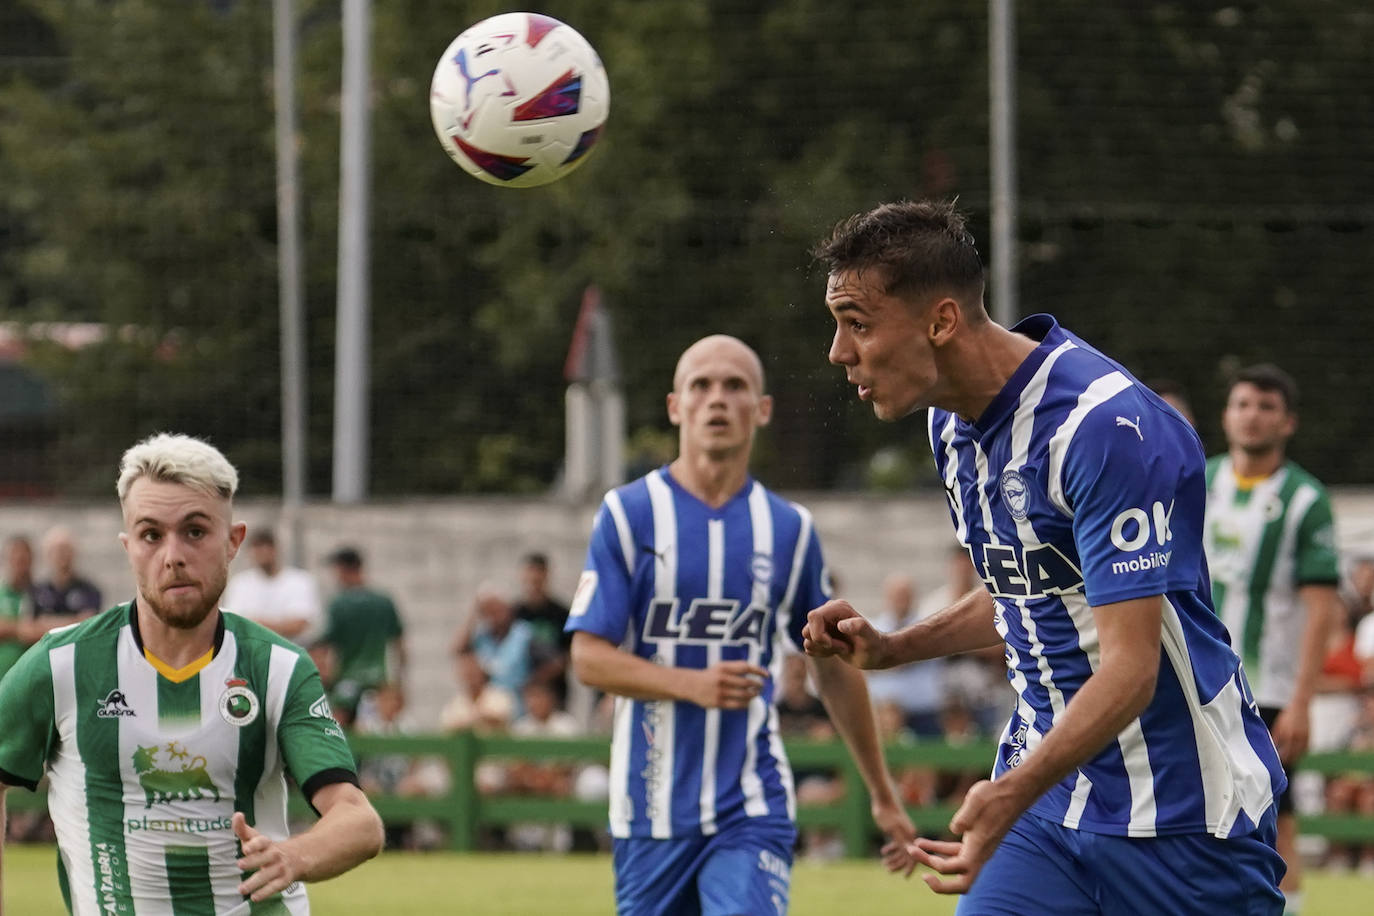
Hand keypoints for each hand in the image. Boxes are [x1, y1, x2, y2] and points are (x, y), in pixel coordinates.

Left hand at [234, 812, 303, 901]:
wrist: (299, 857)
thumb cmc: (269, 849)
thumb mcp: (257, 839)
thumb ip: (244, 829)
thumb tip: (236, 815)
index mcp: (267, 844)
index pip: (262, 841)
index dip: (255, 844)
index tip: (246, 848)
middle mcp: (275, 854)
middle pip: (265, 857)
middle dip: (254, 860)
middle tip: (240, 864)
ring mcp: (280, 867)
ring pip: (268, 874)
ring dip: (255, 882)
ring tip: (241, 889)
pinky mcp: (284, 880)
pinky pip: (275, 887)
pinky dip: (265, 893)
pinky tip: (255, 897)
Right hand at [690, 661, 767, 708]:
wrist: (691, 685)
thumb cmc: (711, 675)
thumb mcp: (721, 666)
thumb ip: (737, 667)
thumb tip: (757, 672)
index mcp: (724, 667)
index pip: (746, 667)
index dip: (759, 671)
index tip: (767, 675)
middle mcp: (722, 678)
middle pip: (747, 682)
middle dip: (758, 685)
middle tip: (761, 687)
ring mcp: (720, 691)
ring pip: (743, 695)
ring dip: (753, 695)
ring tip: (756, 694)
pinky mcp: (718, 703)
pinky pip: (737, 705)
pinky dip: (745, 704)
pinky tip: (748, 703)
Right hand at [802, 600, 887, 668]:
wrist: (876, 653)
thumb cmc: (875, 646)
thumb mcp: (870, 638)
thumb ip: (860, 628)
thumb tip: (841, 625)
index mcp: (838, 607)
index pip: (813, 617)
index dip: (819, 635)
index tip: (833, 645)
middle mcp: (828, 612)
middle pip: (807, 629)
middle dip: (822, 644)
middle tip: (842, 648)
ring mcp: (824, 623)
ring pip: (807, 638)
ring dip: (823, 649)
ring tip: (842, 649)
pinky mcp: (821, 633)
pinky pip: (809, 645)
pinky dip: (821, 652)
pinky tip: (836, 651)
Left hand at [871, 797, 918, 874]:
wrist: (882, 799)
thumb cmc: (886, 813)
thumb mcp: (892, 828)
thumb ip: (901, 840)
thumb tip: (909, 853)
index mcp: (910, 835)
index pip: (914, 856)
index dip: (910, 867)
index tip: (905, 877)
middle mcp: (909, 835)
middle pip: (907, 855)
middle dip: (898, 864)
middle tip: (887, 869)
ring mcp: (903, 833)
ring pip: (901, 851)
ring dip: (893, 859)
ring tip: (883, 863)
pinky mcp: (896, 830)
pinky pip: (896, 844)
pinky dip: (891, 850)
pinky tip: (883, 852)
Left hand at [906, 778, 1020, 894]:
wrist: (1011, 793)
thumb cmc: (994, 795)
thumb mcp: (977, 799)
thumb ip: (965, 815)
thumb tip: (954, 829)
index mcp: (979, 846)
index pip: (958, 869)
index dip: (938, 867)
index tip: (921, 851)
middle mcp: (980, 853)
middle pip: (961, 883)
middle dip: (939, 882)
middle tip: (919, 871)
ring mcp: (977, 850)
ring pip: (954, 867)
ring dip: (932, 862)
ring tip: (912, 849)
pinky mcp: (974, 842)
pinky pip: (954, 853)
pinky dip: (938, 850)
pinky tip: (922, 842)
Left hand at [1270, 702, 1310, 764]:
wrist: (1301, 706)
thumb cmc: (1287, 715)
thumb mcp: (1279, 724)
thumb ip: (1276, 736)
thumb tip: (1273, 747)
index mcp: (1284, 733)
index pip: (1281, 751)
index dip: (1279, 758)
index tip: (1276, 762)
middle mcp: (1294, 737)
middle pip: (1290, 755)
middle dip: (1286, 760)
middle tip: (1282, 764)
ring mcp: (1303, 738)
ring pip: (1299, 754)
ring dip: (1294, 759)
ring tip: (1289, 761)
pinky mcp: (1309, 737)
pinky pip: (1305, 750)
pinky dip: (1301, 754)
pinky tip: (1297, 756)